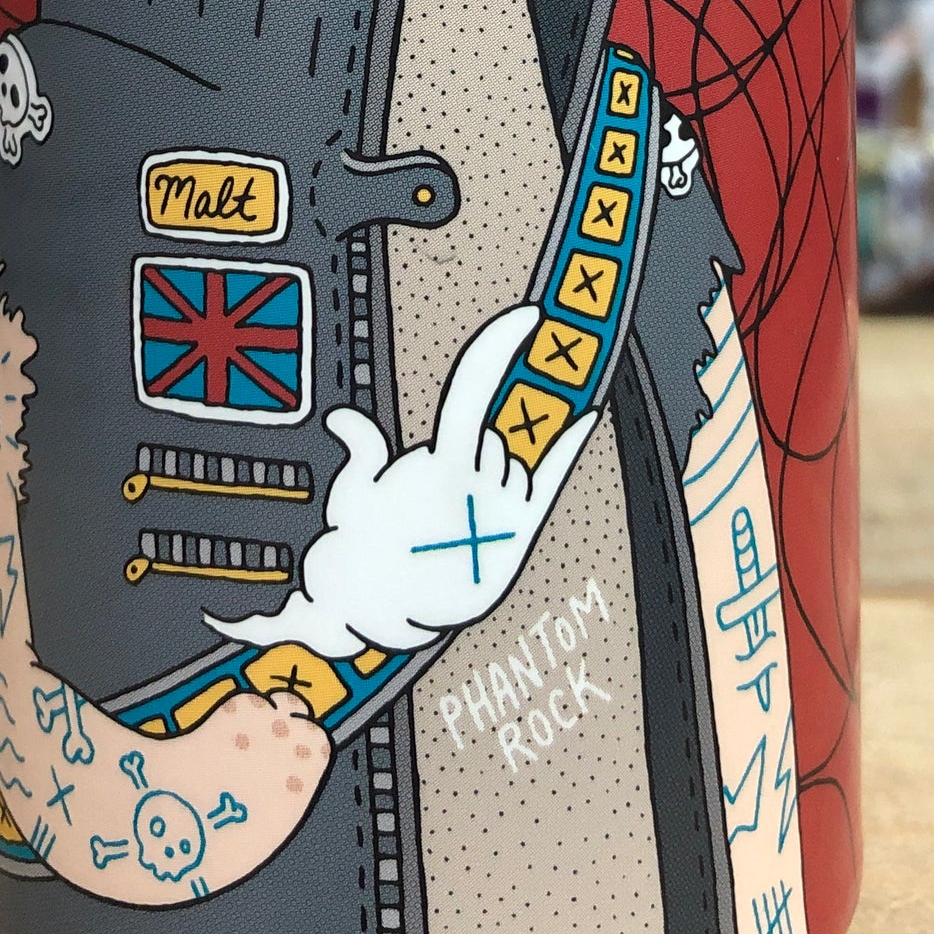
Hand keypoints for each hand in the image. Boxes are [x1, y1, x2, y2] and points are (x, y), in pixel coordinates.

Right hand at [208, 304, 596, 659]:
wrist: (379, 616)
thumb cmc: (361, 554)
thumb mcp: (353, 494)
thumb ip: (361, 448)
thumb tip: (347, 420)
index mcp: (441, 466)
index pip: (476, 390)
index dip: (500, 348)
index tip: (527, 318)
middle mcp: (481, 486)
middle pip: (493, 435)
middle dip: (470, 445)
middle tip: (439, 487)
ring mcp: (505, 512)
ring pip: (515, 461)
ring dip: (494, 466)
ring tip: (458, 507)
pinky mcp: (518, 536)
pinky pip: (552, 481)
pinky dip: (570, 446)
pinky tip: (586, 416)